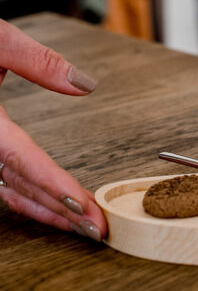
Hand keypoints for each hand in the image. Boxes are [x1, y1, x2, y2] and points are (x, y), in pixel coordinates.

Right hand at [0, 20, 106, 239]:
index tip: (86, 209)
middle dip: (59, 211)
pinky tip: (48, 203)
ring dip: (44, 208)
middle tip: (96, 230)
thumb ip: (37, 61)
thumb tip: (84, 83)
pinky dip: (25, 194)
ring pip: (7, 188)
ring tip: (81, 223)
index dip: (57, 188)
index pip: (24, 161)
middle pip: (18, 185)